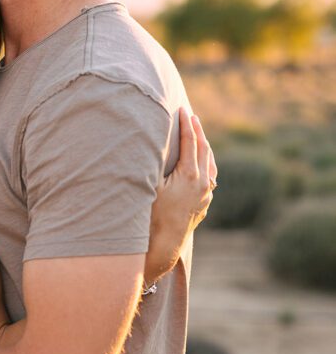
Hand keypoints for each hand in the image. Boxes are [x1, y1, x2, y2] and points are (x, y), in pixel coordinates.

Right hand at [144, 109, 216, 284]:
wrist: (163, 245)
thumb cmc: (151, 214)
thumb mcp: (149, 185)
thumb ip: (151, 163)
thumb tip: (143, 141)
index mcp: (190, 174)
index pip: (190, 141)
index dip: (186, 123)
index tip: (183, 109)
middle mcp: (203, 183)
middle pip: (204, 149)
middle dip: (197, 130)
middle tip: (192, 115)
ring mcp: (206, 195)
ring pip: (210, 164)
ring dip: (204, 147)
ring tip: (199, 135)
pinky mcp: (204, 204)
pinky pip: (209, 178)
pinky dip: (206, 165)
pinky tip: (202, 164)